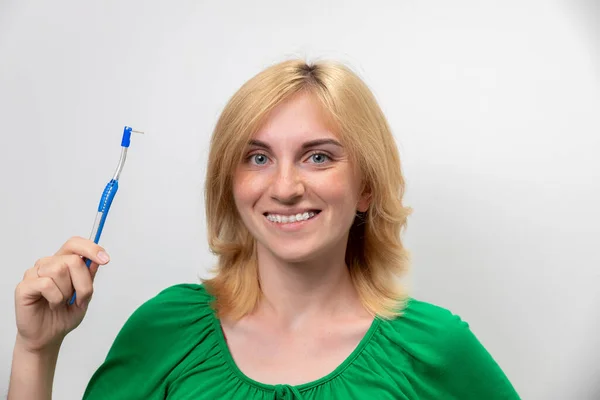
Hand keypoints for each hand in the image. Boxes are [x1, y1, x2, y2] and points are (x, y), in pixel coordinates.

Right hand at [14, 237, 109, 352]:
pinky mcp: (24, 286)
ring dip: (67, 292)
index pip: (74, 244)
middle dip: (83, 282)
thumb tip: (96, 259)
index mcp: (62, 262)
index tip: (105, 260)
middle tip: (78, 298)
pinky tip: (52, 305)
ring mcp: (34, 274)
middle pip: (73, 260)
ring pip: (60, 270)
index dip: (91, 248)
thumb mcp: (85, 295)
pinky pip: (47, 284)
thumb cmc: (64, 314)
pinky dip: (56, 298)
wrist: (48, 336)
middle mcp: (47, 264)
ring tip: (61, 302)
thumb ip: (89, 276)